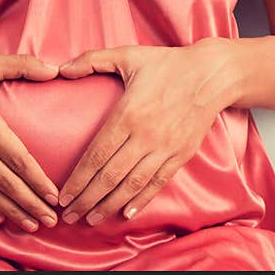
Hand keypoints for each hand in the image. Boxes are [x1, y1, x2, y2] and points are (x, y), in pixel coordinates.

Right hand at [0, 50, 61, 230]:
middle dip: (30, 203)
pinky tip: (0, 217)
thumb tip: (55, 69)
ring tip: (31, 224)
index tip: (54, 195)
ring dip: (11, 210)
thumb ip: (22, 64)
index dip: (36, 179)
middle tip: (51, 219)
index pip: (17, 158)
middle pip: (5, 182)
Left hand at [55, 37, 240, 225]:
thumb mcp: (128, 55)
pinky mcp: (181, 155)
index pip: (96, 155)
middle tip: (68, 215)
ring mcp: (164, 148)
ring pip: (132, 185)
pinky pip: (158, 182)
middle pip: (110, 176)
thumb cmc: (168, 64)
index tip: (63, 195)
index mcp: (128, 114)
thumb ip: (92, 60)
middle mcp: (145, 136)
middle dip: (86, 199)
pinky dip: (141, 200)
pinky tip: (127, 213)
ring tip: (91, 219)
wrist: (212, 74)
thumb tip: (62, 68)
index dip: (78, 179)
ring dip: (109, 205)